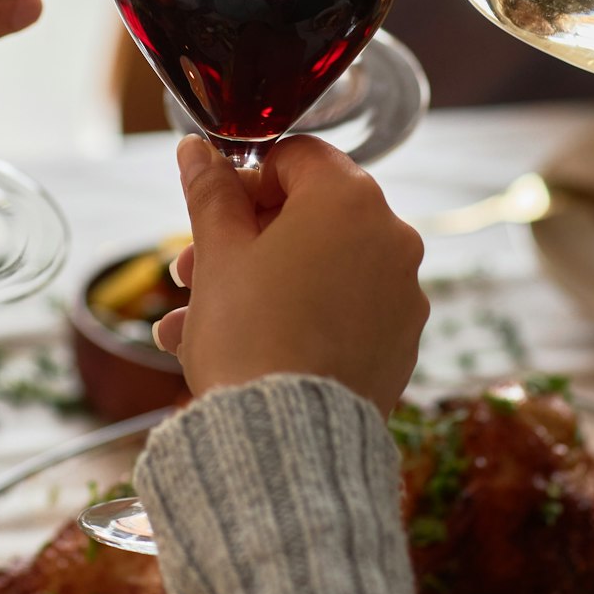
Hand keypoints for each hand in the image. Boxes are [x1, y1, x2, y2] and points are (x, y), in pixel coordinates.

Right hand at [157, 135, 427, 410]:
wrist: (286, 442)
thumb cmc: (248, 337)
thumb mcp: (218, 254)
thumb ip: (211, 193)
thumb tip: (198, 150)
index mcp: (350, 200)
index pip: (296, 157)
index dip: (246, 179)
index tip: (212, 211)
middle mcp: (392, 237)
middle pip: (309, 215)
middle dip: (243, 240)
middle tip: (190, 271)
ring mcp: (403, 293)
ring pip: (319, 268)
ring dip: (258, 284)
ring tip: (193, 324)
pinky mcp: (401, 342)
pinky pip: (343, 311)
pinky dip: (298, 316)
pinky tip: (242, 348)